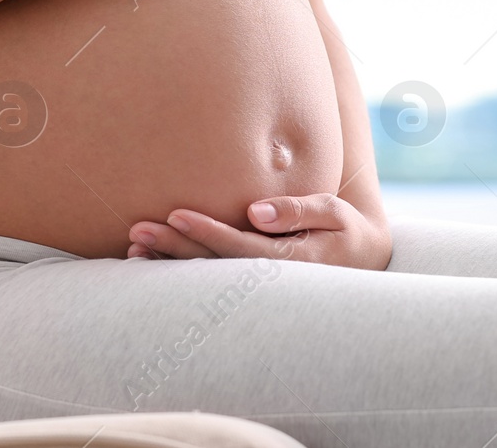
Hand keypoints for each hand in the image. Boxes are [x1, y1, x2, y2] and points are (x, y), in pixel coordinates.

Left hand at [126, 194, 392, 270]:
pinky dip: (179, 267)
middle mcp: (268, 278)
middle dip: (175, 246)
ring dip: (169, 261)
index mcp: (290, 261)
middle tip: (138, 231)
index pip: (239, 246)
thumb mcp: (334, 213)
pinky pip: (209, 276)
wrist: (362, 262)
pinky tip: (149, 260)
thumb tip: (257, 211)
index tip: (176, 213)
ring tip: (134, 248)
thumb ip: (299, 210)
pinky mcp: (250, 283)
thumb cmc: (347, 231)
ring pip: (206, 275)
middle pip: (213, 264)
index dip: (207, 231)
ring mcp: (257, 285)